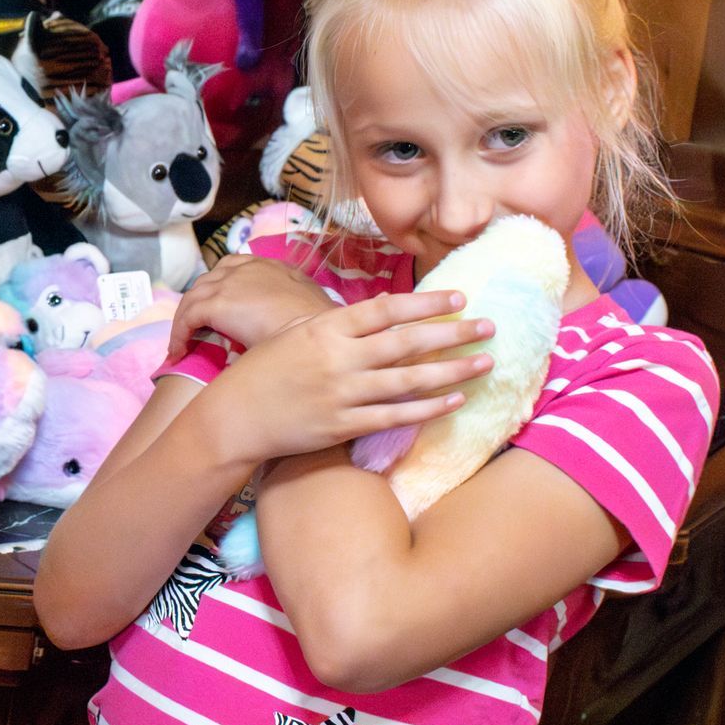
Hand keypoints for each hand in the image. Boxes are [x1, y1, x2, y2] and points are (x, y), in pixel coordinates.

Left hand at [167, 255, 337, 358]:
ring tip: (182, 345)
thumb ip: (291, 303)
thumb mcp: (307, 305)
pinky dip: (179, 334)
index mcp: (270, 265)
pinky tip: (178, 352)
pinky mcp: (217, 303)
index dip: (220, 287)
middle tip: (194, 329)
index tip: (216, 308)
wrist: (314, 332)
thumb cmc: (318, 326)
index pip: (233, 266)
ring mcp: (230, 283)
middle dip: (198, 304)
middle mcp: (246, 267)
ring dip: (184, 321)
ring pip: (193, 298)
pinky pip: (187, 317)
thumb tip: (284, 319)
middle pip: (208, 281)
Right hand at [194, 290, 495, 466]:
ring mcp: (342, 394)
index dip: (426, 303)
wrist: (235, 417)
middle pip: (407, 342)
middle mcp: (338, 359)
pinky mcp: (343, 427)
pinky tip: (455, 401)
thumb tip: (379, 316)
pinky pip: (395, 417)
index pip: (386, 309)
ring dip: (452, 371)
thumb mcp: (295, 334)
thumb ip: (336, 325)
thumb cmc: (263, 370)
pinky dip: (428, 409)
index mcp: (326, 328)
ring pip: (408, 380)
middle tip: (489, 326)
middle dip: (453, 333)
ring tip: (485, 363)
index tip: (459, 298)